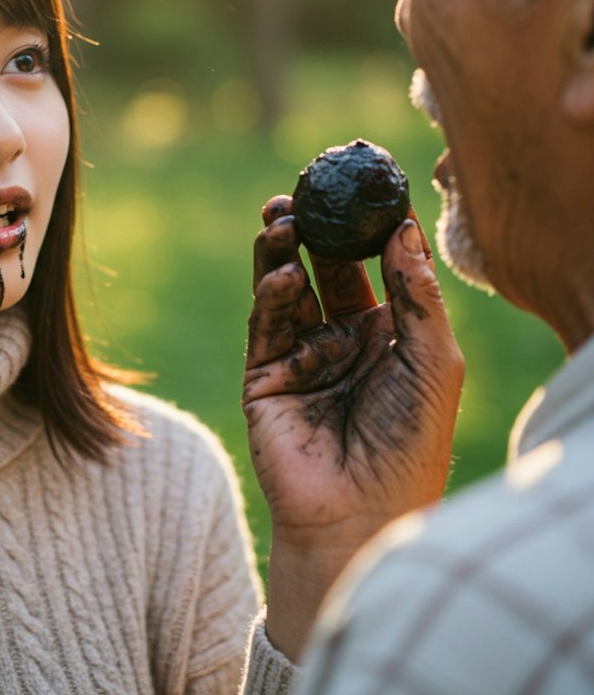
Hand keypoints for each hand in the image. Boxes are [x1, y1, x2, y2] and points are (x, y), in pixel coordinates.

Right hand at [243, 195, 463, 658]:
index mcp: (387, 333)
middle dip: (312, 228)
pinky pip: (266, 321)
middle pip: (322, 267)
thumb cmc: (411, 443)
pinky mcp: (263, 372)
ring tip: (281, 215)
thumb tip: (404, 229)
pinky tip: (286, 272)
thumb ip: (417, 296)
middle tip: (302, 191)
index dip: (365, 226)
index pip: (373, 265)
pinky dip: (272, 292)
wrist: (359, 512)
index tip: (357, 185)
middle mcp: (341, 337)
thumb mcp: (433, 362)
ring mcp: (299, 354)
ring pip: (285, 286)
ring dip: (281, 249)